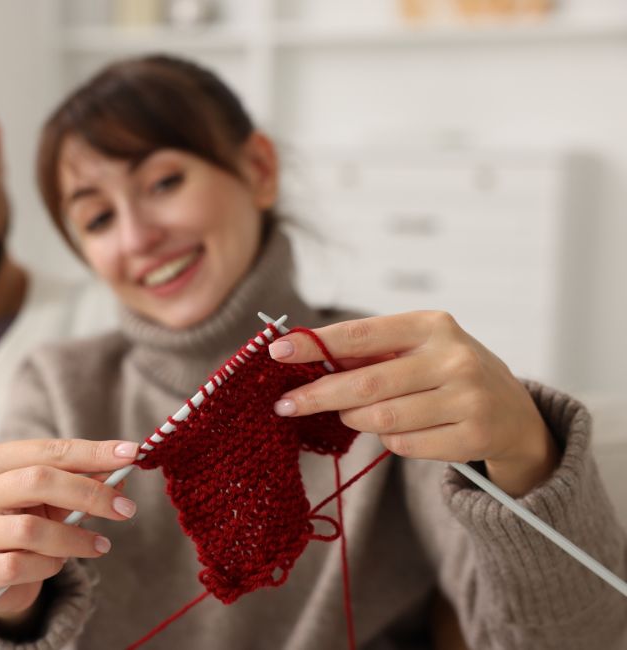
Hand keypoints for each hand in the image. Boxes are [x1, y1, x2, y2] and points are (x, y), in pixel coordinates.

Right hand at [0, 439, 137, 623]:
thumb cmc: (31, 522)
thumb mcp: (60, 498)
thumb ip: (87, 481)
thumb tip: (121, 472)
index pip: (49, 449)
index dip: (92, 451)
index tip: (130, 455)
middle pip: (37, 481)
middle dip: (89, 493)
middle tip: (125, 509)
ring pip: (29, 530)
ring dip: (74, 539)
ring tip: (98, 545)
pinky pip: (17, 566)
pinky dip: (47, 566)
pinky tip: (58, 565)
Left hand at [267, 311, 557, 496]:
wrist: (516, 413)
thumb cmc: (448, 374)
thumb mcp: (417, 349)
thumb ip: (368, 351)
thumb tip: (301, 355)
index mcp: (432, 325)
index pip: (360, 334)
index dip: (315, 345)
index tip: (277, 352)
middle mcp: (453, 357)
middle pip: (365, 384)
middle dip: (317, 396)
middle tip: (285, 405)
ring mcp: (467, 398)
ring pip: (382, 419)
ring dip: (355, 420)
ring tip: (352, 415)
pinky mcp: (474, 435)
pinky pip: (404, 445)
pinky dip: (388, 441)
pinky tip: (397, 431)